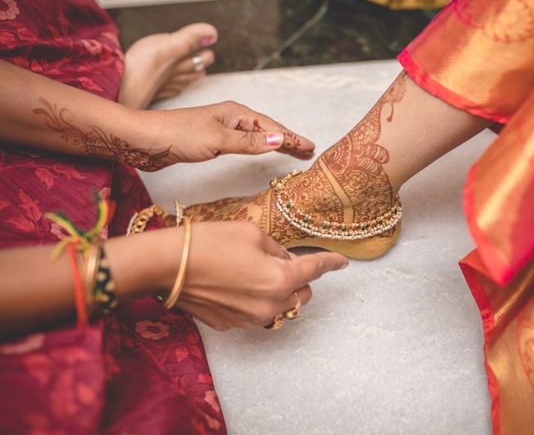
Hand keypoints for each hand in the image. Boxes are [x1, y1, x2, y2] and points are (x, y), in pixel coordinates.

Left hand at [140, 101, 315, 169]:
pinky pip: (244, 143)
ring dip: (275, 144)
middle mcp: (232, 117)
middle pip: (267, 129)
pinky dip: (258, 148)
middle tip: (308, 151)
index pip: (272, 127)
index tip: (310, 147)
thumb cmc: (178, 135)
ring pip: (256, 136)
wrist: (145, 139)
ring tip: (293, 151)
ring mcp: (222, 128)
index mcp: (236, 113)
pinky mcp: (213, 140)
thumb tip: (279, 141)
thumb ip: (249, 142)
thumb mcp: (218, 140)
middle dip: (288, 139)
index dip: (292, 138)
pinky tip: (261, 152)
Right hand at [170, 221, 347, 330]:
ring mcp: (249, 319)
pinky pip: (255, 312)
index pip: (315, 271)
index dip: (331, 263)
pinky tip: (235, 283)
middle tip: (280, 260)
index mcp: (280, 280)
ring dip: (277, 292)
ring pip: (279, 307)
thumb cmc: (208, 242)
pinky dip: (255, 300)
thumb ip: (278, 249)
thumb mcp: (252, 233)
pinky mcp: (230, 325)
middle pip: (301, 295)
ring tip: (254, 271)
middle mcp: (269, 306)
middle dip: (299, 279)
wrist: (166, 266)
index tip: (342, 262)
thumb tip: (286, 260)